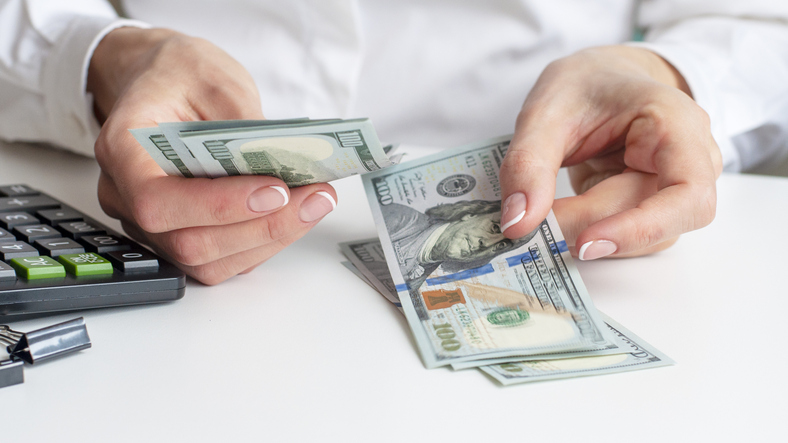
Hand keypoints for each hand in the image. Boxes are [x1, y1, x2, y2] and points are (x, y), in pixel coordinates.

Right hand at [88, 28, 336, 283]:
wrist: (163, 83)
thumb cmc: (179, 77)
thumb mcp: (213, 77)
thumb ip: (242, 123)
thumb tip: (285, 163)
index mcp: (122, 150)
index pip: (157, 201)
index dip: (218, 206)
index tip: (275, 190)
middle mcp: (126, 198)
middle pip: (188, 242)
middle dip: (262, 226)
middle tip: (315, 197)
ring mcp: (150, 226)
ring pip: (208, 261)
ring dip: (270, 238)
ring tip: (315, 203)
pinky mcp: (180, 236)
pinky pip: (221, 259)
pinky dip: (264, 241)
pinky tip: (296, 213)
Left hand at [499, 46, 722, 259]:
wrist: (599, 80)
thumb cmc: (585, 85)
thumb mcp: (544, 111)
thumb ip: (527, 164)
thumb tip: (518, 223)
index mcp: (676, 124)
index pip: (687, 194)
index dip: (643, 227)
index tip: (588, 241)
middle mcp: (689, 162)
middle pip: (653, 221)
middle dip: (590, 226)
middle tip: (535, 225)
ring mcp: (672, 189)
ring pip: (641, 239)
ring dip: (588, 234)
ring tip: (545, 213)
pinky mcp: (650, 208)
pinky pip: (625, 238)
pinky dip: (588, 234)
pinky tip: (560, 217)